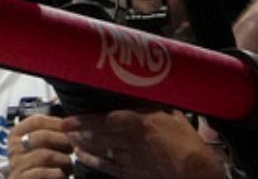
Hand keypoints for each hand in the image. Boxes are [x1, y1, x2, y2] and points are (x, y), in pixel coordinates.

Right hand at [6, 111, 72, 178]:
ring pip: (44, 155)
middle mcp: (14, 148)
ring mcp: (17, 164)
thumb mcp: (42, 146)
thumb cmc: (40, 164)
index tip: (71, 127)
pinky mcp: (22, 178)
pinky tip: (61, 174)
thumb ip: (51, 132)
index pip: (36, 120)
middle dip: (62, 140)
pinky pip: (44, 172)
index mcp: (17, 134)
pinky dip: (57, 173)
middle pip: (41, 136)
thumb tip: (71, 121)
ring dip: (63, 159)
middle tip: (73, 146)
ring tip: (70, 163)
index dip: (56, 122)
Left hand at [65, 110, 223, 178]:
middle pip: (97, 137)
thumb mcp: (168, 113)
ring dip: (82, 145)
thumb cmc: (185, 139)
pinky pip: (107, 167)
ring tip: (69, 138)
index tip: (67, 121)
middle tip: (63, 127)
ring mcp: (129, 159)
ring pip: (99, 151)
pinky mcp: (132, 173)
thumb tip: (137, 86)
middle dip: (78, 133)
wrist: (195, 169)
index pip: (104, 122)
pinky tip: (81, 156)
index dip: (83, 122)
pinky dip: (92, 160)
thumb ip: (149, 103)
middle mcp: (129, 142)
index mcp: (138, 123)